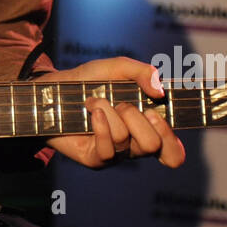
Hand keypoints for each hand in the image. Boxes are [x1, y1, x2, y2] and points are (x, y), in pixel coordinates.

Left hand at [37, 57, 184, 168]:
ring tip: (95, 102)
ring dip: (110, 111)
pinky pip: (108, 149)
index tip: (156, 113)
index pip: (173, 154)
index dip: (172, 140)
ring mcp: (115, 154)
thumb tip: (160, 91)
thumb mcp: (116, 68)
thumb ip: (142, 72)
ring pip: (126, 139)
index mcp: (147, 127)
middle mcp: (134, 145)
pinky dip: (101, 124)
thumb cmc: (88, 80)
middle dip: (137, 116)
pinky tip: (91, 111)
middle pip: (154, 145)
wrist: (52, 90)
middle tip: (123, 104)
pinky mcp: (96, 159)